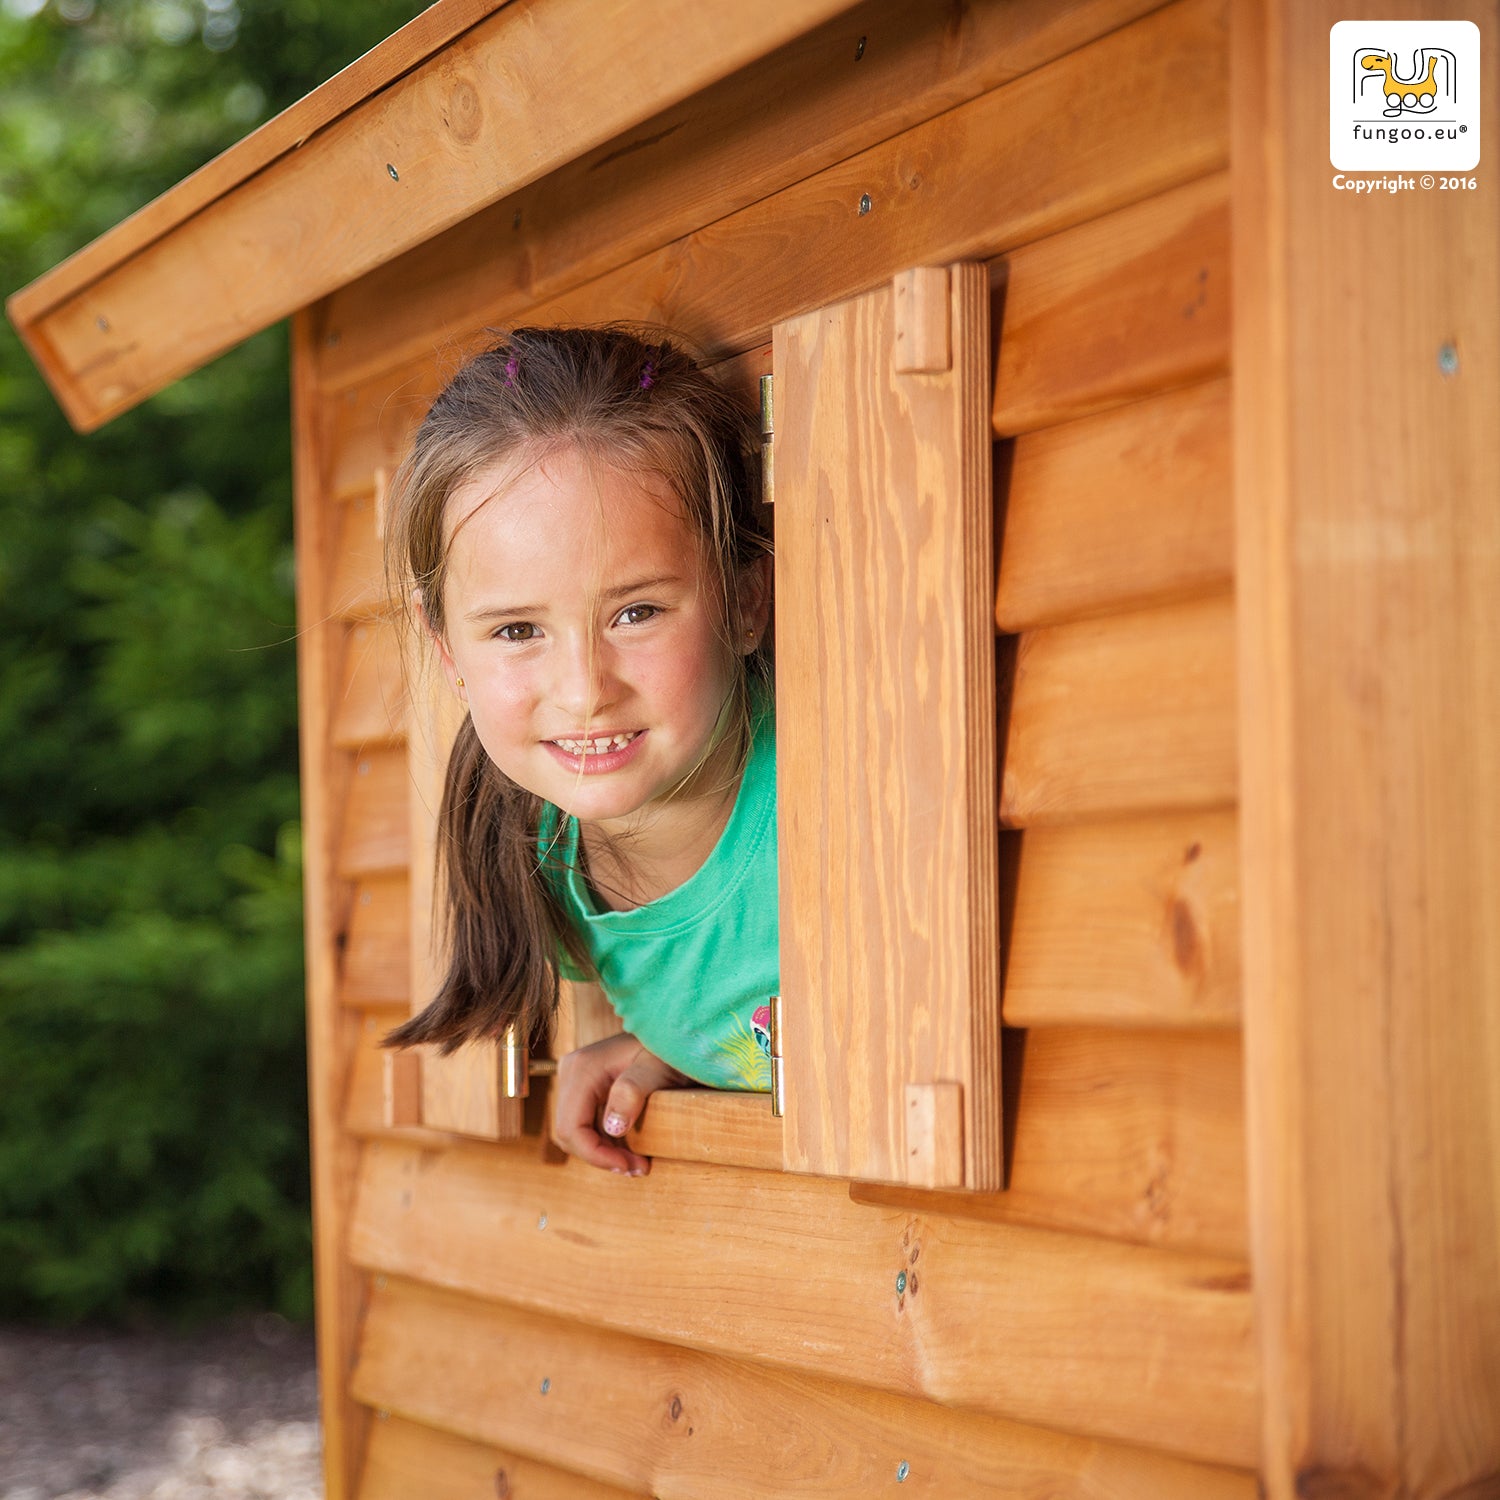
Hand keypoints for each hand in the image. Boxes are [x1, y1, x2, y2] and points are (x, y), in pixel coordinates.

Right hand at [551, 1032, 687, 1174]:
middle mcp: (572, 1072)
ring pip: (575, 1132)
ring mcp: (576, 1079)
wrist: (676, 1033)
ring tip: (638, 1162)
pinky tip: (631, 1148)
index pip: (572, 1127)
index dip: (596, 1155)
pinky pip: (584, 1124)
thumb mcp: (658, 1068)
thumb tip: (612, 1127)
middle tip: (638, 1167)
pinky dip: (604, 1142)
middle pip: (569, 1133)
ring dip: (603, 1153)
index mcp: (582, 1068)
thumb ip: (633, 1092)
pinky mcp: (585, 1087)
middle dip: (600, 1157)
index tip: (629, 1166)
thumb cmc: (670, 1050)